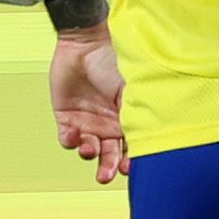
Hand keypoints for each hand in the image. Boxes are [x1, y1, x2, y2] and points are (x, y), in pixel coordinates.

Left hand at [51, 28, 127, 183]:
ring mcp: (88, 122)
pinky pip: (68, 139)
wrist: (85, 43)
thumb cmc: (113, 61)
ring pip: (89, 151)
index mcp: (128, 119)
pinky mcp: (66, 117)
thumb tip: (152, 138)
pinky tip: (76, 136)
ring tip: (90, 150)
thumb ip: (141, 113)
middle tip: (106, 175)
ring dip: (90, 155)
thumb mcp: (133, 88)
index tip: (129, 168)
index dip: (131, 161)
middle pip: (109, 156)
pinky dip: (71, 142)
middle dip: (108, 168)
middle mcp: (109, 125)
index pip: (131, 148)